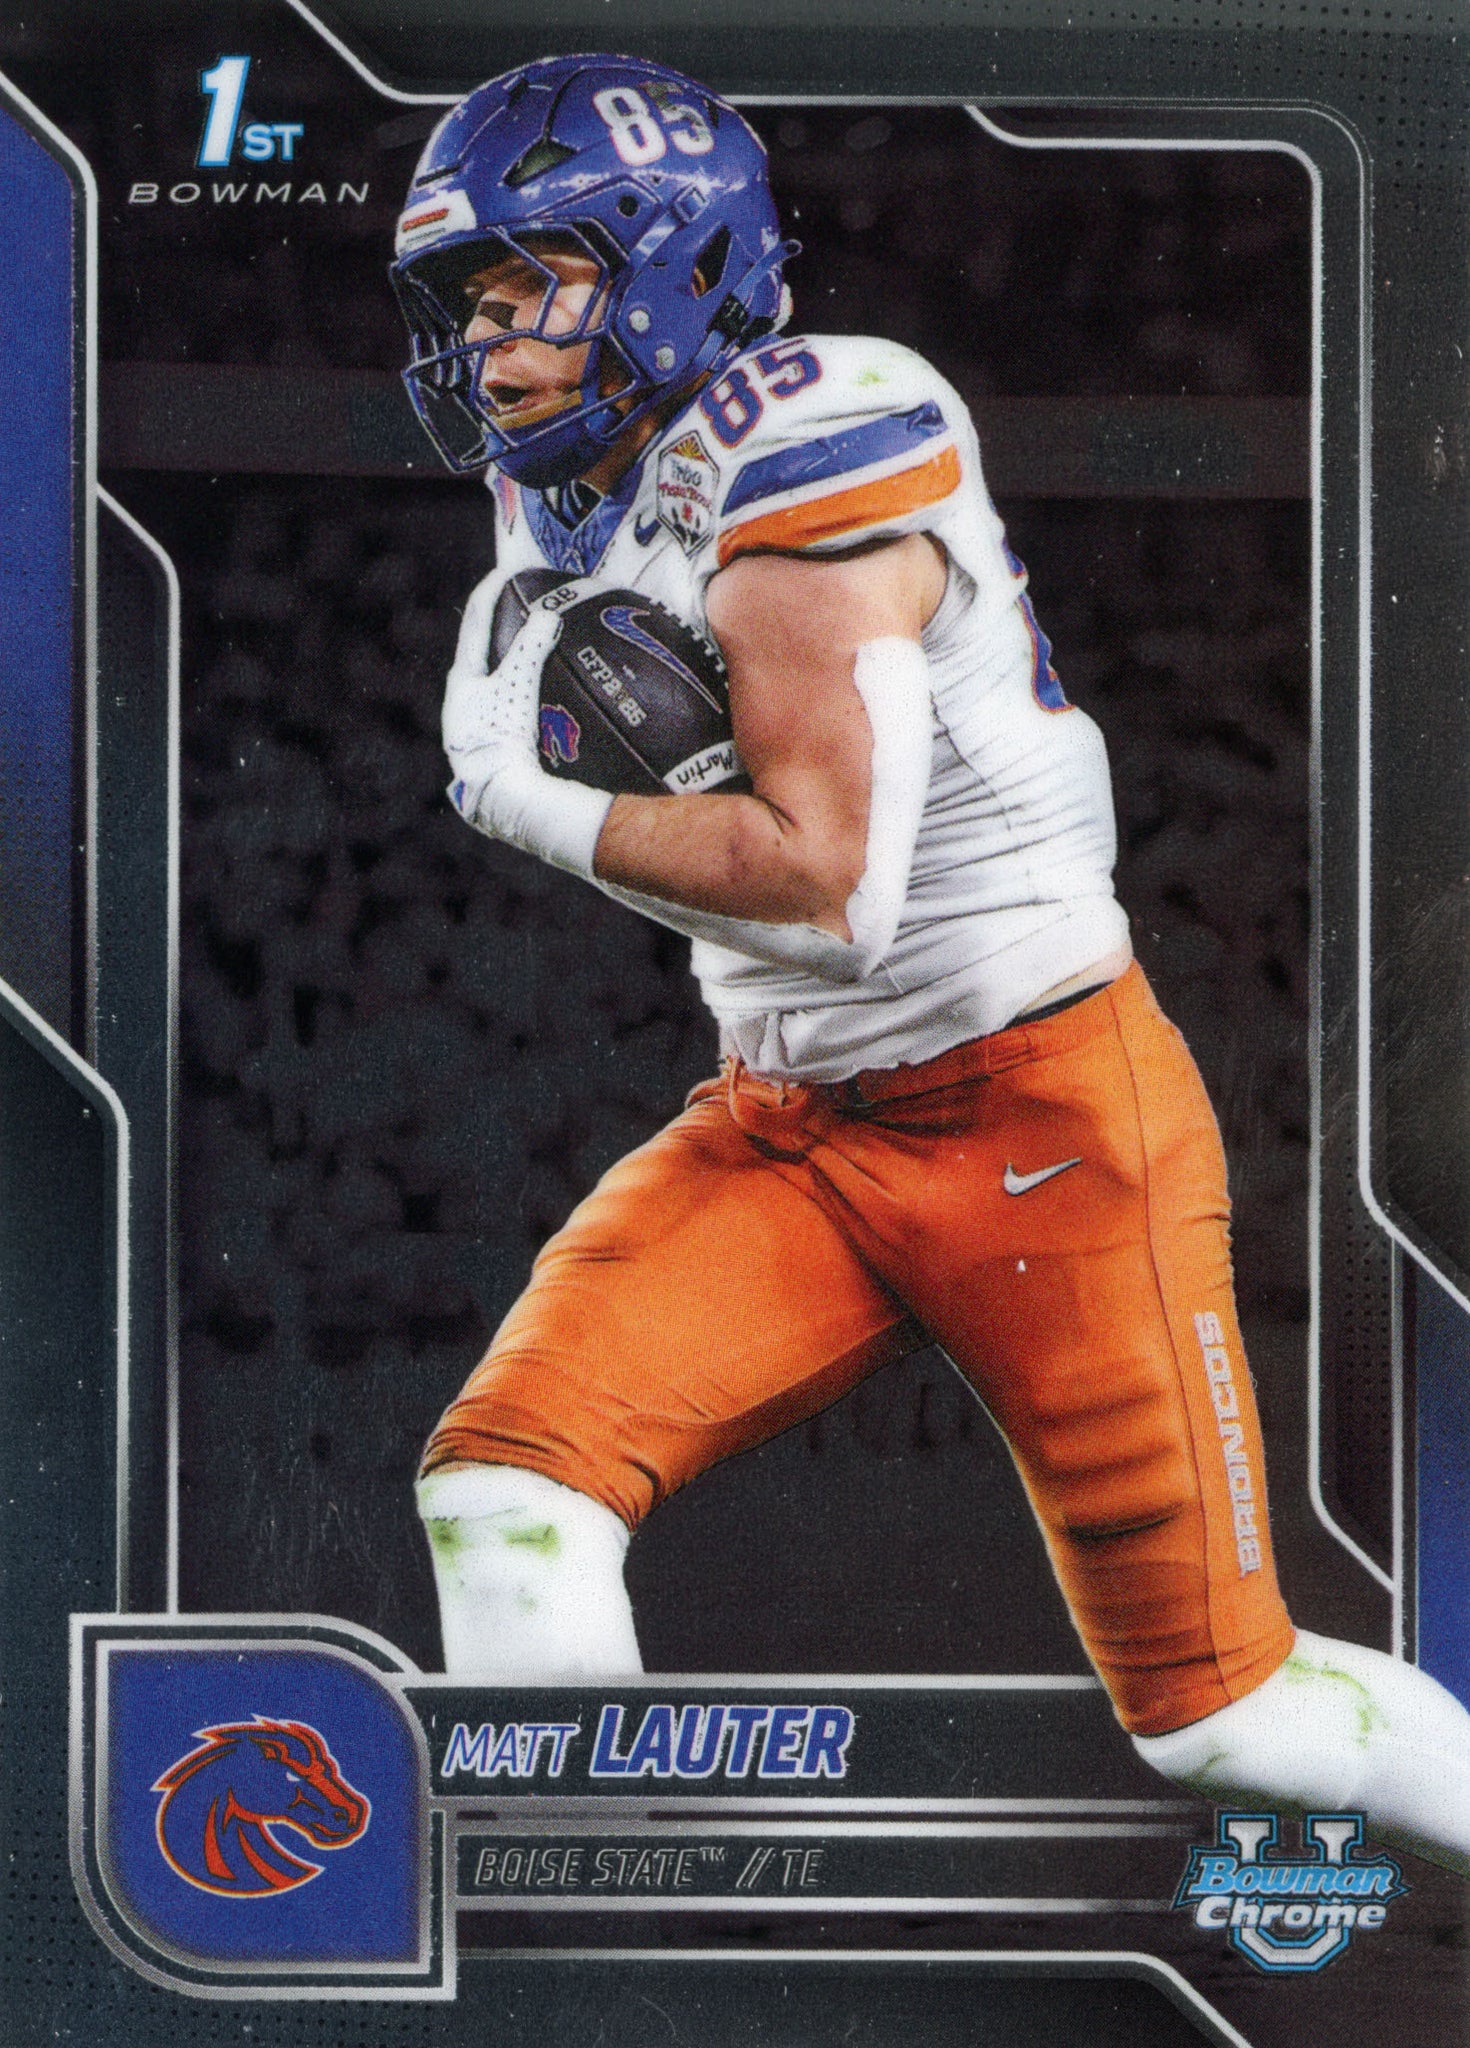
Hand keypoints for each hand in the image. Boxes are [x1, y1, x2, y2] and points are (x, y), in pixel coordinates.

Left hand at [441, 577, 612, 876]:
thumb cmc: (502, 735)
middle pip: (479, 654)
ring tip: (536, 654)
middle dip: (499, 632)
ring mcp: (474, 730)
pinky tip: (543, 705)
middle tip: (519, 609)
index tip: (506, 571)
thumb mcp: (518, 684)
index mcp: (461, 681)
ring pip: (492, 685)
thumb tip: (548, 615)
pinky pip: (508, 711)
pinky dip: (524, 697)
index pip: (475, 624)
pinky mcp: (491, 751)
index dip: (490, 593)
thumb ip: (532, 647)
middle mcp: (460, 704)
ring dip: (511, 667)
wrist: (499, 795)